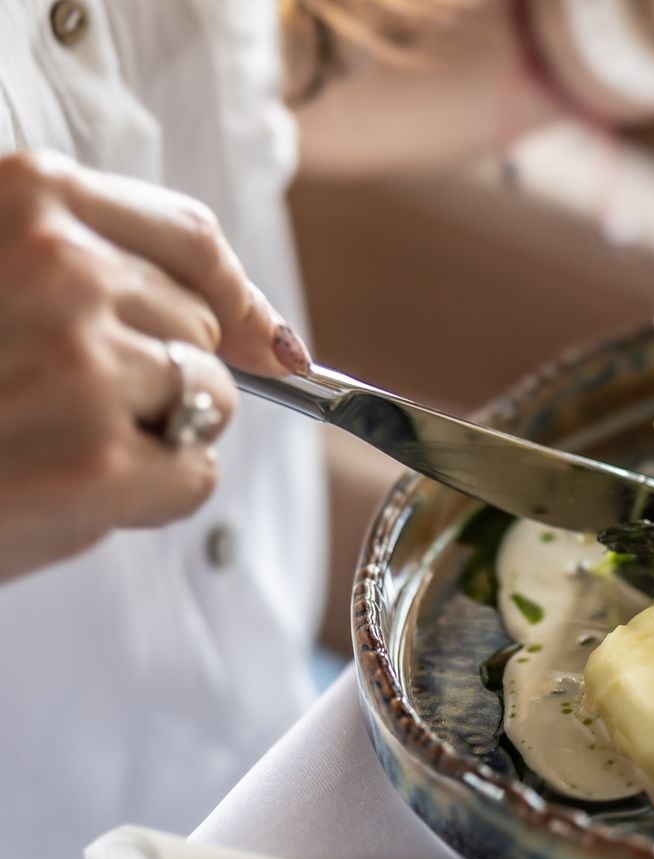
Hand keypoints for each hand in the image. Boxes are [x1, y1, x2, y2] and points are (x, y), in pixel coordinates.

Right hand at [0, 151, 309, 582]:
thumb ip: (88, 269)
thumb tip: (263, 338)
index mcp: (26, 201)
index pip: (190, 236)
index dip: (235, 295)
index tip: (262, 340)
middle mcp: (63, 269)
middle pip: (199, 330)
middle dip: (156, 376)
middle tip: (55, 403)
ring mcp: (85, 365)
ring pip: (208, 403)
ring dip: (150, 436)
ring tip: (48, 441)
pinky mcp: (98, 462)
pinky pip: (195, 476)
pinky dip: (149, 498)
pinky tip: (66, 491)